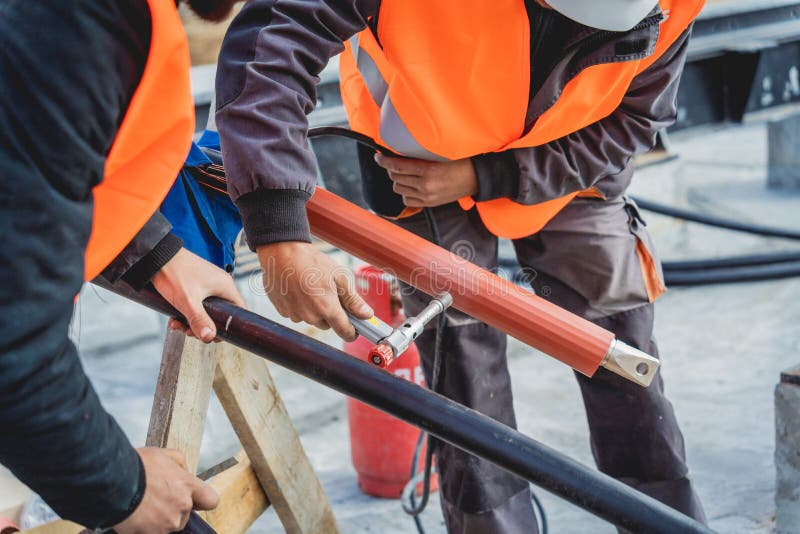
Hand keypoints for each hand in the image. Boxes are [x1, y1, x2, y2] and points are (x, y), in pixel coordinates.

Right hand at [114, 448, 217, 533]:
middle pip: (185, 515)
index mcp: (187, 486)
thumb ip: (179, 463)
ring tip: (141, 507)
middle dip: (173, 510)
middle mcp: (182, 507)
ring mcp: (167, 523)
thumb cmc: (137, 466)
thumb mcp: (163, 454)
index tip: (193, 499)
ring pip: (167, 526)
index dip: (202, 501)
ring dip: (157, 520)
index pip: (211, 500)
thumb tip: (184, 472)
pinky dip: (144, 528)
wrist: (113, 482)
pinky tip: (133, 517)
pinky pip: (151, 533)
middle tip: (155, 500)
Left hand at [151, 248, 245, 342]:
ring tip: (177, 324)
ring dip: (192, 321)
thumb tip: (209, 337)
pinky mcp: (195, 283)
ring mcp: (207, 283)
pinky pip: (196, 303)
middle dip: (204, 326)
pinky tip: (174, 317)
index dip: (230, 326)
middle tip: (189, 332)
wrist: (156, 255)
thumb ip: (199, 320)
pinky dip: (186, 312)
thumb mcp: (188, 301)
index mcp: (225, 286)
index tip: (215, 336)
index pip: (239, 310)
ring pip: (206, 310)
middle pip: (220, 313)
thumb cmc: (175, 273)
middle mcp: (219, 284)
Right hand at [257, 241, 372, 340]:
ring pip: (311, 319)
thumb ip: (353, 299)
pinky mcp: (282, 311)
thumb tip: (367, 315)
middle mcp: (310, 316)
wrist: (282, 253)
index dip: (353, 331)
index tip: (356, 327)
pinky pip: (297, 314)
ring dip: (314, 310)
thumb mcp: (339, 276)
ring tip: (312, 288)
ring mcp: (294, 315)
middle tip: (329, 293)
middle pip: (327, 325)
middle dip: (331, 313)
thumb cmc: (312, 262)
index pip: (345, 332)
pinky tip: (299, 290)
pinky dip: (300, 306)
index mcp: (327, 308)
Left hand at [374, 153, 477, 207]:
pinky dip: (405, 192)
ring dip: (397, 181)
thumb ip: (421, 156)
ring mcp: (427, 196)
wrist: (476, 178)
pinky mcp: (430, 204)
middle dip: (390, 169)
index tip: (378, 157)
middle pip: (396, 178)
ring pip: (399, 189)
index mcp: (428, 170)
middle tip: (391, 163)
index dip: (384, 161)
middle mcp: (425, 185)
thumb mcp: (440, 154)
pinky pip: (407, 200)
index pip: (398, 166)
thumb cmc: (459, 161)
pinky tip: (409, 186)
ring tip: (402, 174)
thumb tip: (401, 153)